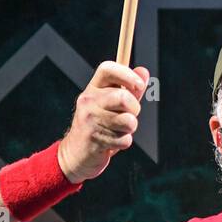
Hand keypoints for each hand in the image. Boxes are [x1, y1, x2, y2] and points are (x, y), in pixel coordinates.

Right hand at [58, 61, 150, 182]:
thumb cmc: (100, 124)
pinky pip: (125, 140)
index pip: (107, 69)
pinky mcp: (94, 139)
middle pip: (122, 97)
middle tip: (129, 114)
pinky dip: (124, 142)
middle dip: (134, 108)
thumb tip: (143, 71)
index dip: (127, 74)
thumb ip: (130, 89)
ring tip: (120, 129)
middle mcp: (88, 101)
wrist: (77, 152)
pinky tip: (112, 141)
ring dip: (130, 128)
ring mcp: (89, 120)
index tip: (139, 85)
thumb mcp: (113, 104)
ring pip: (128, 121)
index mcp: (93, 88)